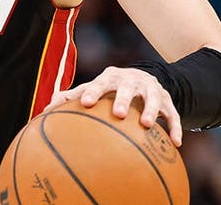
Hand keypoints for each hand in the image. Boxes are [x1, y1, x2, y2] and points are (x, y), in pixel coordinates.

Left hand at [45, 66, 182, 145]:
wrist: (145, 78)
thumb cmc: (111, 87)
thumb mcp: (94, 88)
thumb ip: (72, 97)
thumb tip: (44, 111)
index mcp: (112, 77)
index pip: (101, 82)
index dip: (93, 91)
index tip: (85, 103)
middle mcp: (133, 81)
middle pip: (129, 88)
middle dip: (124, 99)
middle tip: (118, 114)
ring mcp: (152, 90)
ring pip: (154, 99)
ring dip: (152, 111)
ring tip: (148, 125)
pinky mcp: (168, 101)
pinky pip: (174, 115)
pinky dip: (175, 127)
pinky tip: (176, 143)